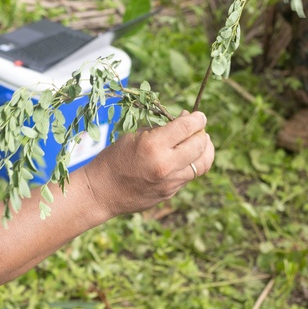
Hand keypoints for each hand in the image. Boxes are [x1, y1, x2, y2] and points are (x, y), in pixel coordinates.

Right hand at [84, 110, 213, 217]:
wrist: (102, 192)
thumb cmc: (114, 158)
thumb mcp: (134, 136)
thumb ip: (159, 130)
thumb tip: (183, 122)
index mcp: (153, 145)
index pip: (186, 127)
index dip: (197, 118)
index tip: (199, 115)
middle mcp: (166, 164)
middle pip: (200, 144)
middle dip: (202, 132)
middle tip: (198, 127)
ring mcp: (170, 182)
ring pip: (203, 163)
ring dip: (205, 149)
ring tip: (200, 142)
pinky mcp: (171, 193)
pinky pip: (191, 175)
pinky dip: (193, 163)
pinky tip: (186, 157)